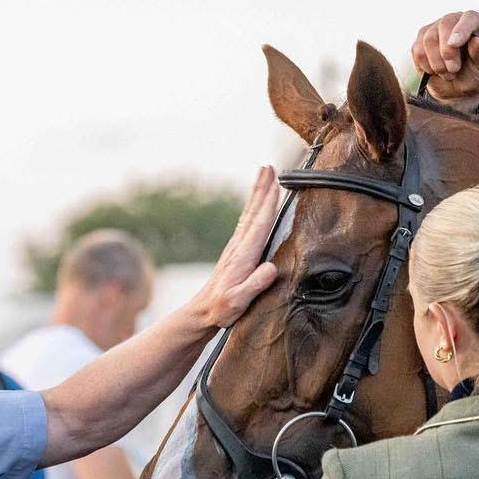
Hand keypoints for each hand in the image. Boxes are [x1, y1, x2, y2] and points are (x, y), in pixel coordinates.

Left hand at [190, 167, 280, 329]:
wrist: (203, 311)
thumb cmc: (222, 309)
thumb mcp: (239, 301)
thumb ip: (255, 284)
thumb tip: (271, 268)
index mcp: (243, 255)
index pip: (259, 224)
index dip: (268, 204)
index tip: (276, 185)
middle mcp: (239, 246)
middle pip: (253, 211)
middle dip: (262, 188)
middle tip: (269, 167)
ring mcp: (236, 247)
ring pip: (249, 214)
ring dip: (257, 193)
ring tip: (264, 175)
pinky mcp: (235, 251)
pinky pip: (247, 222)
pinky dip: (254, 208)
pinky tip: (256, 204)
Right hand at [411, 10, 478, 108]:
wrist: (457, 88)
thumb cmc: (475, 74)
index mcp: (476, 23)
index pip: (469, 17)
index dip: (461, 29)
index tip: (455, 44)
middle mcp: (455, 20)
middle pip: (445, 25)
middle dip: (447, 51)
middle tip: (454, 70)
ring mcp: (436, 28)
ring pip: (429, 39)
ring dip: (437, 63)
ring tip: (448, 75)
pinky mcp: (421, 39)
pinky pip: (418, 50)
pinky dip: (426, 66)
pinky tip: (436, 72)